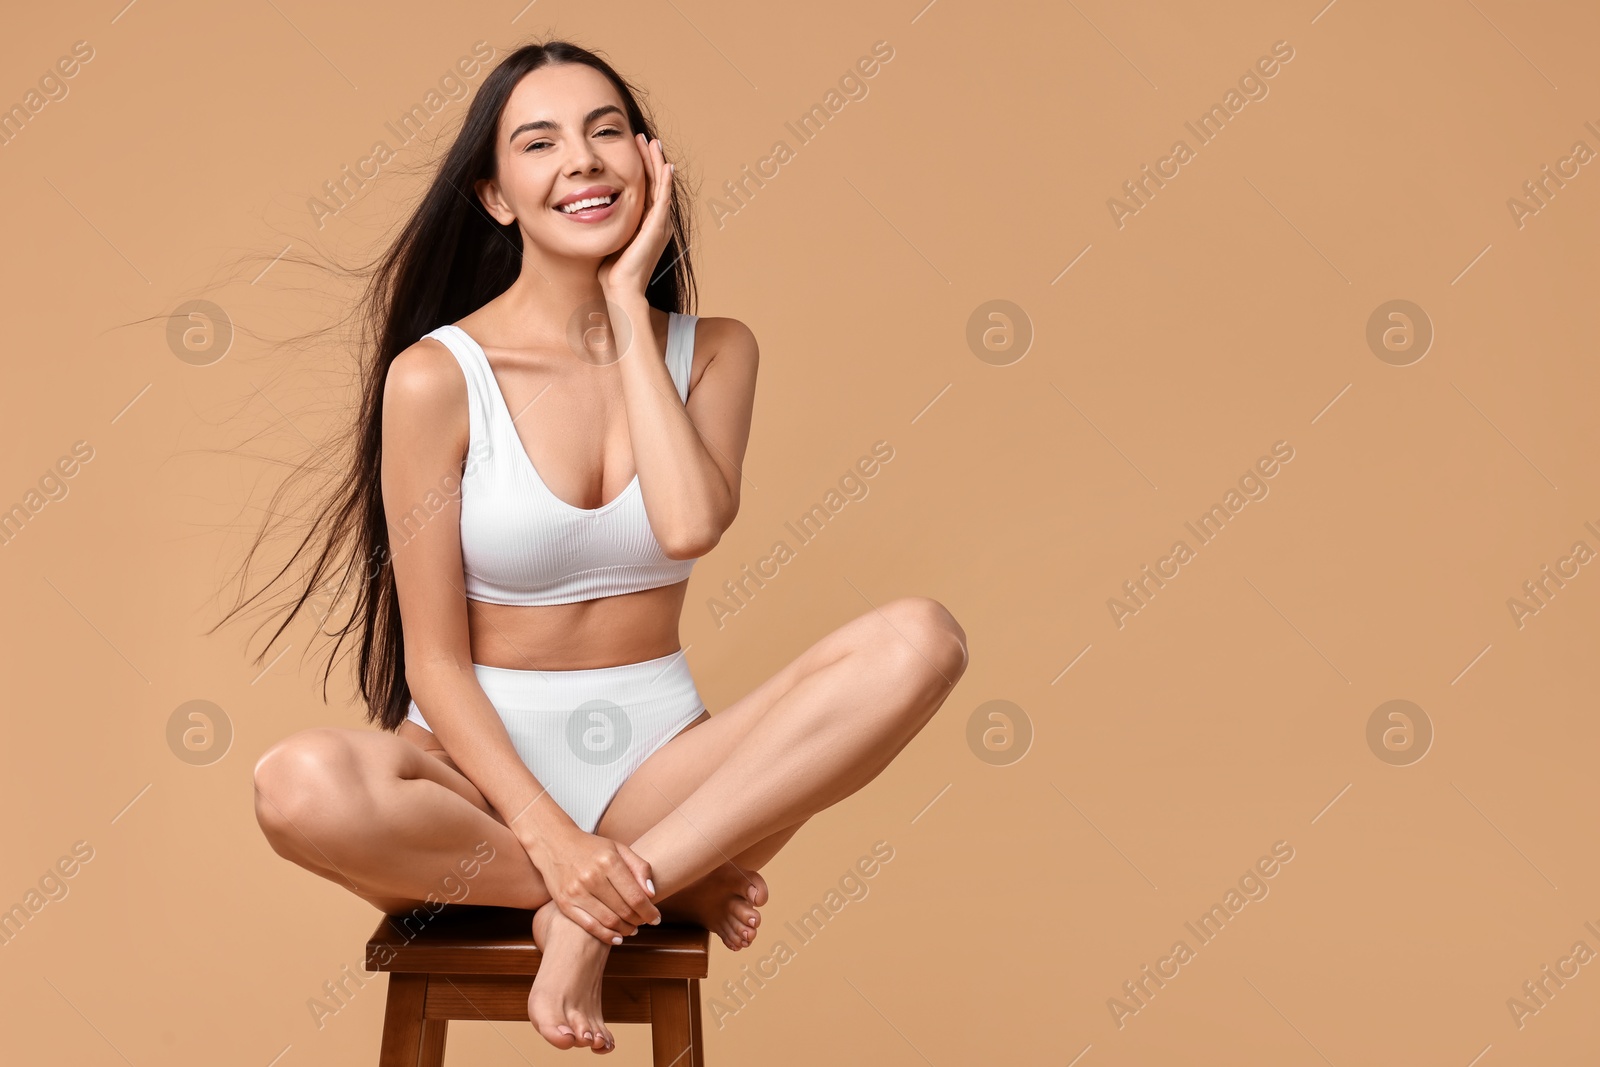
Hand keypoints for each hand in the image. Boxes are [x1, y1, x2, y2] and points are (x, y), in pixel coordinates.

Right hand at [528, 826, 661, 942]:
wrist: (554, 843)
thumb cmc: (591, 847)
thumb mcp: (618, 848)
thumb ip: (639, 868)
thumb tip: (651, 894)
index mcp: (608, 861)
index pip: (636, 896)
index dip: (649, 911)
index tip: (656, 918)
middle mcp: (592, 877)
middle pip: (624, 910)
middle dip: (639, 921)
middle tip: (645, 922)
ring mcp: (576, 891)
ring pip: (609, 921)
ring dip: (626, 930)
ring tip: (633, 929)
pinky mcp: (564, 903)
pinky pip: (589, 926)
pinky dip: (606, 936)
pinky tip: (618, 937)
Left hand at [596, 133, 675, 303]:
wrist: (620, 290)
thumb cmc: (611, 271)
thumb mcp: (610, 238)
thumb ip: (609, 223)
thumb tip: (591, 213)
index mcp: (647, 224)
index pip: (647, 188)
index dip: (642, 167)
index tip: (634, 149)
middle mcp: (657, 222)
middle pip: (656, 183)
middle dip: (650, 159)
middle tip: (644, 138)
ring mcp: (659, 224)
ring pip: (662, 186)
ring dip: (658, 164)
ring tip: (653, 143)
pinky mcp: (657, 228)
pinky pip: (663, 199)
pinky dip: (665, 181)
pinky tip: (665, 165)